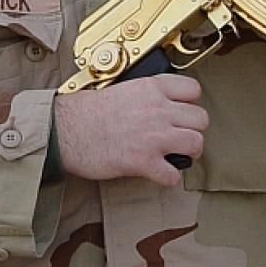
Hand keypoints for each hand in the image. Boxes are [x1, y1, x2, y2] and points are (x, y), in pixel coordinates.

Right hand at [53, 74, 207, 187]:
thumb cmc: (85, 112)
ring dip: (189, 153)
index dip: (190, 103)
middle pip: (201, 119)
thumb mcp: (121, 88)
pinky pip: (173, 174)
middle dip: (193, 130)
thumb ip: (146, 95)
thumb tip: (161, 105)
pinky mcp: (144, 161)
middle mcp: (157, 110)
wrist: (64, 130)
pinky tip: (159, 173)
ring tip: (177, 156)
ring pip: (196, 144)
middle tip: (182, 137)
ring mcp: (153, 136)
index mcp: (151, 88)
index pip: (193, 90)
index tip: (182, 111)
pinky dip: (168, 178)